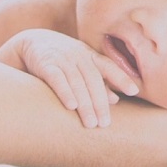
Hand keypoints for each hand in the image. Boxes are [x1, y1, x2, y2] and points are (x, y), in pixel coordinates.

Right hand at [0, 28, 139, 127]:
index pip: (108, 66)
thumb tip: (116, 100)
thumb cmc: (62, 59)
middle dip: (100, 103)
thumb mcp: (81, 65)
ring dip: (85, 104)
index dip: (121, 77)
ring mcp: (62, 58)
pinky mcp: (45, 64)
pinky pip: (56, 78)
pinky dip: (65, 91)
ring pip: (77, 82)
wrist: (31, 42)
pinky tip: (71, 106)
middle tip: (104, 124)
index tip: (134, 91)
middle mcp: (78, 55)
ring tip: (90, 124)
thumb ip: (98, 81)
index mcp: (89, 55)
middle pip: (93, 79)